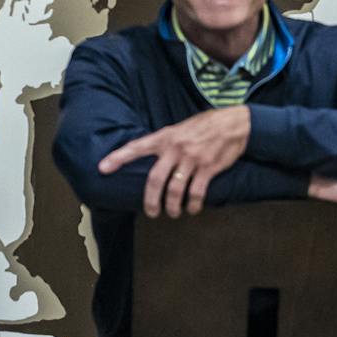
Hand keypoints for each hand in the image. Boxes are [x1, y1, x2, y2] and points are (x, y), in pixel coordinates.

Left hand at [99, 106, 251, 217]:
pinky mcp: (208, 168)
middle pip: (154, 179)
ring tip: (173, 212)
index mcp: (165, 136)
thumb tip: (148, 156)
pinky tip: (192, 208)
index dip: (118, 158)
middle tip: (151, 212)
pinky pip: (196, 193)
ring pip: (175, 190)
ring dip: (172, 207)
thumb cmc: (204, 126)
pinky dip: (193, 205)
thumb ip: (164, 142)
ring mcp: (192, 159)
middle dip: (150, 200)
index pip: (136, 147)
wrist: (234, 124)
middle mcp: (175, 148)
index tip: (102, 168)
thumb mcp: (179, 128)